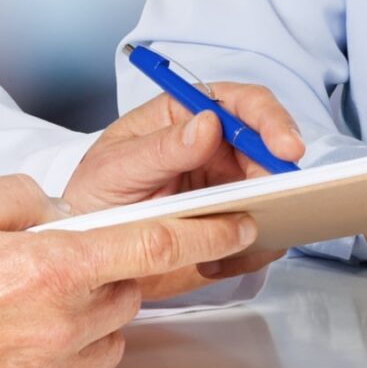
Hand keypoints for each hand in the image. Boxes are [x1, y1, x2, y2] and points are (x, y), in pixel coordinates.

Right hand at [0, 173, 257, 367]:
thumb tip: (64, 210)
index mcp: (52, 263)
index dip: (206, 230)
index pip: (155, 242)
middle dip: (117, 267)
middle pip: (132, 289)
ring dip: (102, 317)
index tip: (237, 221)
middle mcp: (63, 321)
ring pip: (116, 337)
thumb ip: (30, 195)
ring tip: (45, 303)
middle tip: (72, 257)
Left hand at [65, 85, 305, 295]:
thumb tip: (209, 123)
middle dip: (277, 175)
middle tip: (277, 201)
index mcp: (185, 116)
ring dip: (267, 219)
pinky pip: (259, 240)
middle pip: (267, 151)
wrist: (81, 250)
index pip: (240, 104)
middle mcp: (213, 148)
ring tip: (234, 240)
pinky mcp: (228, 229)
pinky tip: (212, 263)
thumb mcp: (117, 167)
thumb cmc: (92, 194)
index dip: (270, 120)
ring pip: (272, 196)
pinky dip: (248, 254)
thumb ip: (162, 147)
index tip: (284, 147)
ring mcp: (225, 189)